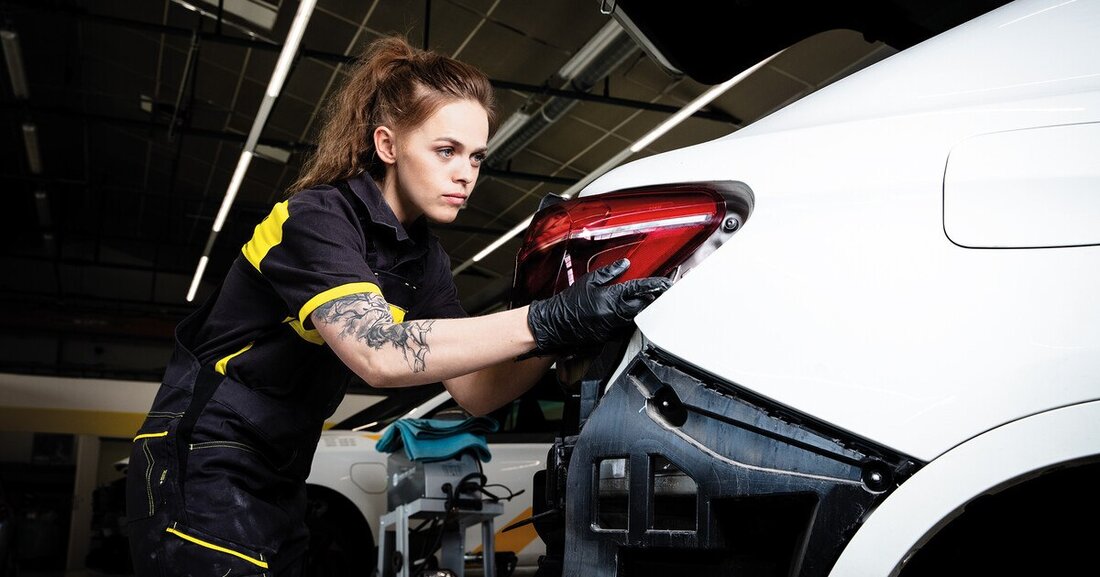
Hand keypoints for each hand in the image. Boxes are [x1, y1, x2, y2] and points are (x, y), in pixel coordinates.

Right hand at [526, 258, 670, 354]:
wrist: (555, 323)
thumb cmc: (569, 302)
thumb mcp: (589, 281)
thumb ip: (609, 272)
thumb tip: (625, 264)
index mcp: (610, 297)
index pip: (639, 290)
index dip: (654, 286)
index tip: (664, 284)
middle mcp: (614, 314)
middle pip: (642, 306)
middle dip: (651, 299)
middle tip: (657, 292)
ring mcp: (612, 327)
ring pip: (635, 318)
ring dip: (641, 309)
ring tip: (644, 301)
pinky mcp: (608, 337)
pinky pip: (624, 328)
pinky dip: (629, 320)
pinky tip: (626, 314)